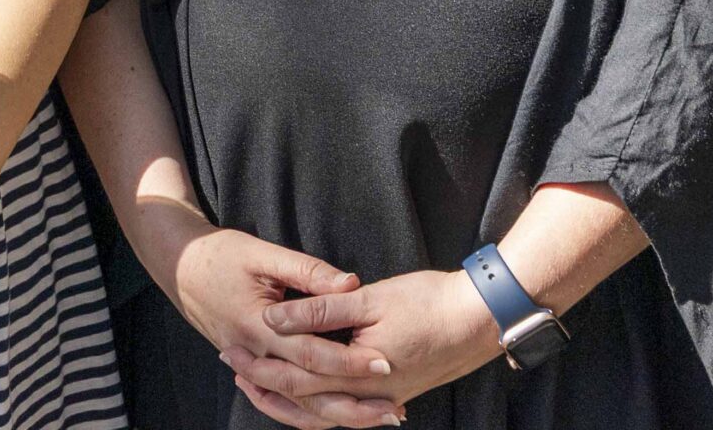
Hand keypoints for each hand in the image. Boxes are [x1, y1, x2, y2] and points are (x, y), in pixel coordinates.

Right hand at [147, 222, 401, 426]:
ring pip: (295, 404)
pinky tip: (336, 412)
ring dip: (336, 414)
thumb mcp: (262, 254)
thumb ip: (307, 270)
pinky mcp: (251, 365)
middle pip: (308, 391)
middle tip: (392, 408)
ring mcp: (251, 364)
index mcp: (258, 326)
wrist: (178, 266)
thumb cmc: (220, 254)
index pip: (311, 353)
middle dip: (352, 402)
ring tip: (374, 417)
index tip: (385, 363)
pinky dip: (309, 410)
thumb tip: (350, 284)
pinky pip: (281, 400)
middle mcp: (254, 354)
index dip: (349, 361)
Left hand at [223, 268, 498, 425]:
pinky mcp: (393, 395)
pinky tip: (306, 393)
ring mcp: (383, 401)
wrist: (481, 319)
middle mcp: (369, 397)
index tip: (230, 350)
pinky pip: (346, 410)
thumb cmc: (429, 303)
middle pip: (306, 402)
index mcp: (358, 374)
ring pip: (325, 414)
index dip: (261, 366)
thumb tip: (275, 318)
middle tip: (233, 366)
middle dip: (266, 385)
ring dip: (290, 400)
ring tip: (259, 381)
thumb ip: (320, 311)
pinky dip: (319, 404)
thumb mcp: (370, 299)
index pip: (296, 379)